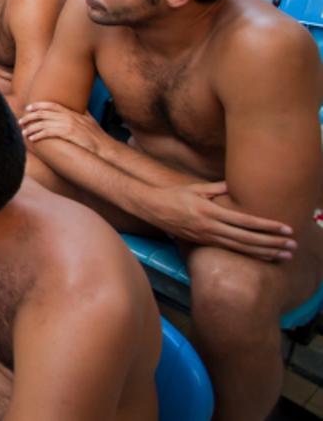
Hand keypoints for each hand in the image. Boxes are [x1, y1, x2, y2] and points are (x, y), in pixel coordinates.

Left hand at [19, 101, 110, 155]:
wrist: (104, 147)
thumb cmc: (97, 136)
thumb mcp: (90, 120)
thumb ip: (82, 113)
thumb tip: (79, 109)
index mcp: (72, 112)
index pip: (52, 105)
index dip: (38, 105)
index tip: (28, 108)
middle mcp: (68, 116)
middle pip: (44, 113)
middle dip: (30, 117)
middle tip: (21, 121)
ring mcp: (68, 124)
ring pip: (43, 123)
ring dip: (31, 127)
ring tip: (24, 132)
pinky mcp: (68, 133)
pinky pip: (48, 132)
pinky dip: (38, 135)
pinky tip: (32, 139)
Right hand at [143, 181, 296, 260]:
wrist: (151, 208)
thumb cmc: (173, 195)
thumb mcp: (195, 188)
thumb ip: (217, 189)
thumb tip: (236, 186)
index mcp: (209, 211)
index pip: (245, 220)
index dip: (267, 225)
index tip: (285, 227)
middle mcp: (209, 227)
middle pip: (246, 238)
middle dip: (271, 242)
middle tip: (291, 245)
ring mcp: (206, 237)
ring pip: (240, 248)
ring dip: (264, 252)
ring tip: (283, 255)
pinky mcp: (202, 243)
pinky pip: (230, 251)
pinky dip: (248, 254)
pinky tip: (262, 256)